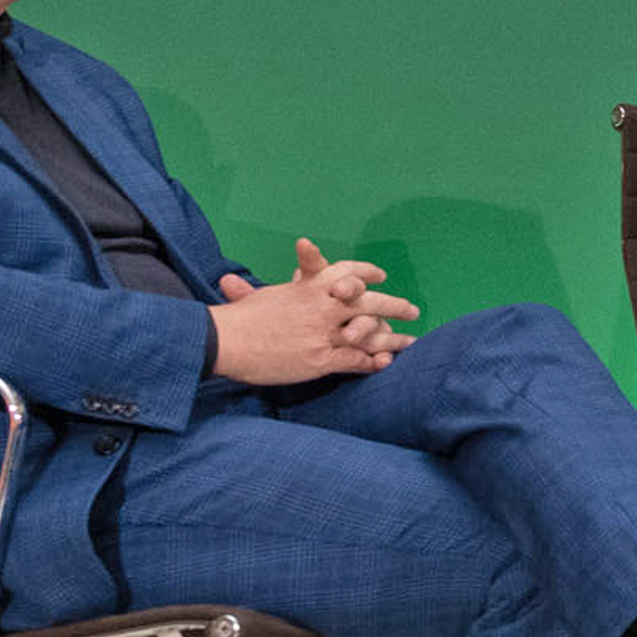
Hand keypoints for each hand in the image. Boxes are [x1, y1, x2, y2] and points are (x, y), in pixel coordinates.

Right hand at [206, 237, 419, 386]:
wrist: (224, 340)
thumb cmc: (240, 318)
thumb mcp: (267, 294)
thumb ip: (287, 288)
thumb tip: (284, 275)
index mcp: (310, 287)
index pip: (347, 273)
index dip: (367, 273)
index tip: (382, 275)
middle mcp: (322, 307)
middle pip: (369, 302)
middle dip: (394, 306)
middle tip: (413, 310)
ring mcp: (323, 334)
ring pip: (368, 335)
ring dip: (392, 339)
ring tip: (411, 342)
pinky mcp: (319, 360)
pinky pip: (354, 360)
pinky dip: (371, 362)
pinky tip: (384, 364)